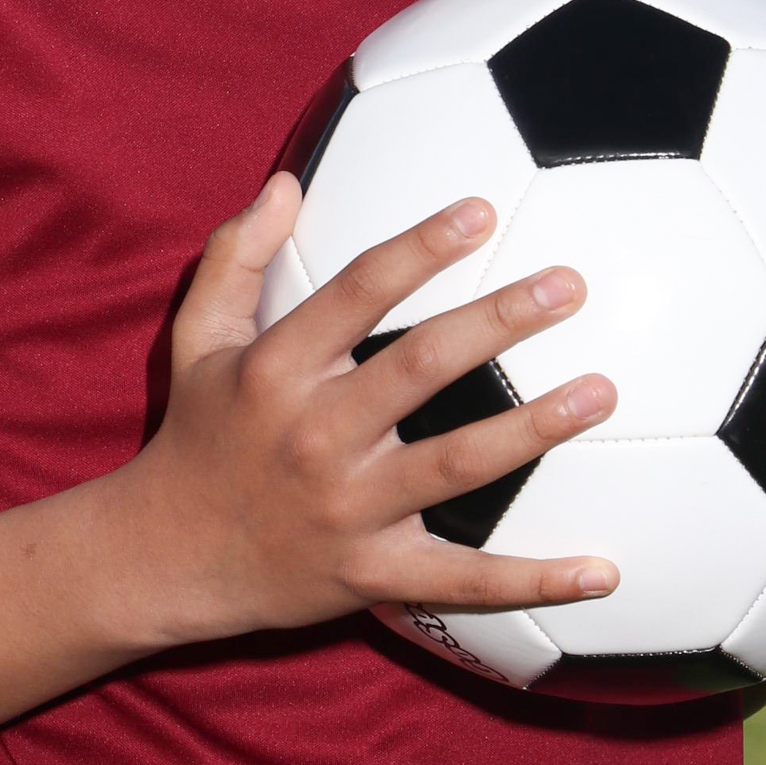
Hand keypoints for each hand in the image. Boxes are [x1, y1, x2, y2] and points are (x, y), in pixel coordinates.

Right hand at [106, 172, 618, 648]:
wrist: (162, 559)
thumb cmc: (196, 437)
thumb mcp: (197, 338)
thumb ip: (236, 256)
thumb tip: (286, 184)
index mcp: (276, 370)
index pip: (357, 293)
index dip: (420, 248)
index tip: (481, 212)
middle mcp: (315, 435)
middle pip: (422, 368)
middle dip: (500, 321)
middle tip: (569, 284)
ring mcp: (347, 510)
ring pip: (456, 465)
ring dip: (534, 429)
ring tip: (600, 391)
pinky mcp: (372, 575)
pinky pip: (464, 580)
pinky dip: (535, 580)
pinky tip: (602, 570)